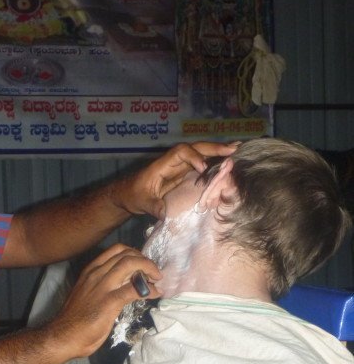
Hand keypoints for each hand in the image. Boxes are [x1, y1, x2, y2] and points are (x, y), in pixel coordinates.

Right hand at [46, 244, 160, 357]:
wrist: (64, 335)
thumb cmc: (76, 317)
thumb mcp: (89, 292)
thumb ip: (105, 284)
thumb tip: (127, 282)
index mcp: (91, 269)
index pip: (117, 249)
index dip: (135, 253)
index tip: (143, 264)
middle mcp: (97, 273)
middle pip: (127, 254)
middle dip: (146, 261)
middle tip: (154, 273)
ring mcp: (103, 286)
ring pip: (131, 264)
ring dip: (149, 269)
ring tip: (157, 280)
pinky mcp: (109, 301)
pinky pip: (134, 289)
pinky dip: (148, 290)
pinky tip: (154, 294)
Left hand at [114, 141, 238, 218]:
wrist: (126, 194)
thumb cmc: (132, 195)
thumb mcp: (143, 202)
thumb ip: (155, 207)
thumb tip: (167, 215)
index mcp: (162, 165)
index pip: (180, 153)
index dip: (194, 158)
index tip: (203, 168)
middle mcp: (172, 162)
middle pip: (194, 149)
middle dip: (213, 148)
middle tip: (233, 149)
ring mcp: (179, 167)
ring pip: (199, 154)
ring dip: (217, 152)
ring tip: (236, 150)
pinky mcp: (182, 174)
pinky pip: (200, 164)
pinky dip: (214, 162)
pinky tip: (227, 161)